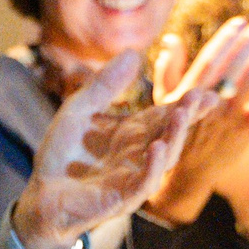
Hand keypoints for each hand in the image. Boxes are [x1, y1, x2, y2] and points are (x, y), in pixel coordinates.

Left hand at [8, 50, 207, 248]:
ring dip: (175, 136)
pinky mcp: (122, 197)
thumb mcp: (79, 109)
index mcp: (133, 132)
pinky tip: (157, 148)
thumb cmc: (62, 152)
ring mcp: (134, 176)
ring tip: (181, 115)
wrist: (41, 192)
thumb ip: (104, 85)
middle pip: (171, 133)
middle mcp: (140, 153)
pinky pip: (144, 182)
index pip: (166, 114)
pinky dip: (153, 166)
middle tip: (202, 97)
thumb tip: (133, 52)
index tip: (207, 92)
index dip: (187, 104)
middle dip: (187, 115)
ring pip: (165, 157)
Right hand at [145, 15, 248, 230]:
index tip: (239, 20)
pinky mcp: (243, 129)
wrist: (187, 175)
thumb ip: (167, 70)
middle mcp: (207, 101)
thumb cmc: (173, 134)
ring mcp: (226, 115)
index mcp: (186, 92)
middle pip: (233, 63)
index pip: (210, 58)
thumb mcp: (161, 103)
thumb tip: (172, 39)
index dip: (226, 38)